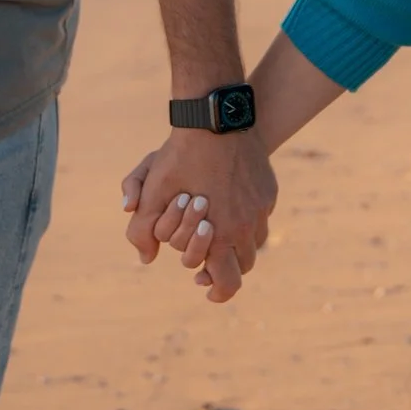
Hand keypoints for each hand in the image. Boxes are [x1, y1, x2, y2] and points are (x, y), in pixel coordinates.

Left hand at [120, 128, 277, 301]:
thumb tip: (146, 257)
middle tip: (209, 261)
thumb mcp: (153, 192)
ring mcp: (261, 207)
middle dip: (227, 267)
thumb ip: (142, 230)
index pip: (228, 283)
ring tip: (219, 234)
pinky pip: (261, 215)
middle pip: (244, 265)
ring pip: (256, 241)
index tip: (206, 289)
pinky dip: (247, 218)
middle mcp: (246, 226)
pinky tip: (230, 204)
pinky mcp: (268, 189)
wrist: (216, 117)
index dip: (218, 292)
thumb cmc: (181, 157)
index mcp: (220, 235)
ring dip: (239, 244)